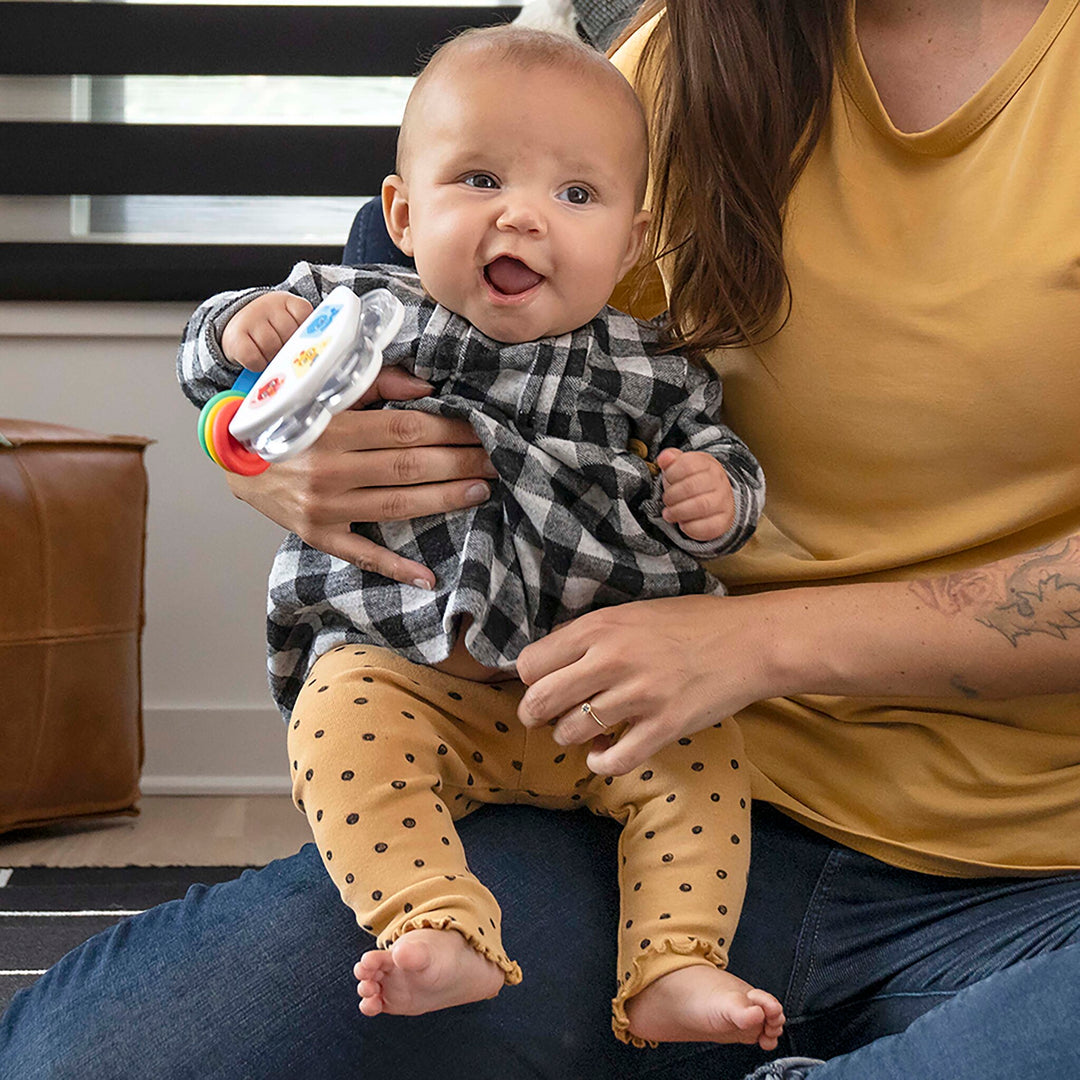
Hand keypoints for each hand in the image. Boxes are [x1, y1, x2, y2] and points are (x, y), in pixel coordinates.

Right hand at [221, 291, 313, 370]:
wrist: (239, 328)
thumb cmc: (273, 330)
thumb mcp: (291, 323)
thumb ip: (304, 332)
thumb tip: (314, 351)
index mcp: (287, 301)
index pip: (303, 315)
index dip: (302, 333)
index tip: (297, 338)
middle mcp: (268, 305)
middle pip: (289, 334)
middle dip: (289, 348)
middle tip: (283, 349)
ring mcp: (251, 319)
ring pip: (272, 347)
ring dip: (273, 357)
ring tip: (270, 354)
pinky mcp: (236, 337)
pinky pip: (253, 358)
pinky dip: (258, 364)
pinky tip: (258, 359)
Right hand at [226, 365, 498, 585]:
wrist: (235, 456)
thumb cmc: (287, 417)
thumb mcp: (323, 390)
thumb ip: (376, 383)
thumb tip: (428, 387)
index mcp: (331, 426)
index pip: (405, 428)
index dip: (449, 429)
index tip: (480, 428)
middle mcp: (328, 469)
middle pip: (410, 467)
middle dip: (459, 462)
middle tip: (495, 458)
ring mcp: (324, 508)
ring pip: (397, 506)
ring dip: (445, 500)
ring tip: (481, 490)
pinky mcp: (318, 535)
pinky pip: (363, 556)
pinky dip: (396, 569)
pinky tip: (428, 577)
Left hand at [515, 595, 776, 774]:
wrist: (750, 641)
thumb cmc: (690, 623)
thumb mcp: (632, 612)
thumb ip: (591, 635)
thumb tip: (548, 662)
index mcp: (599, 627)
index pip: (530, 663)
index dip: (530, 679)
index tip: (542, 684)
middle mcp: (612, 659)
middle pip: (540, 701)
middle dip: (535, 714)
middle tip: (546, 717)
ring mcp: (638, 696)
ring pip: (571, 732)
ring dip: (570, 737)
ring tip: (585, 731)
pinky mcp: (664, 728)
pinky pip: (613, 762)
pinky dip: (600, 763)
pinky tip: (604, 754)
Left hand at [657, 448, 734, 540]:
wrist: (717, 500)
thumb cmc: (694, 482)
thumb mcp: (682, 466)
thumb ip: (671, 460)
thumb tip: (664, 458)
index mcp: (708, 464)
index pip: (687, 465)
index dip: (671, 475)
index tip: (668, 481)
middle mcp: (719, 482)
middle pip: (691, 487)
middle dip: (671, 496)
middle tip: (667, 500)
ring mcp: (724, 502)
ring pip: (700, 506)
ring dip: (678, 512)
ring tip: (669, 513)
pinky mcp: (723, 522)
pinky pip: (707, 527)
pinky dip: (689, 527)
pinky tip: (683, 523)